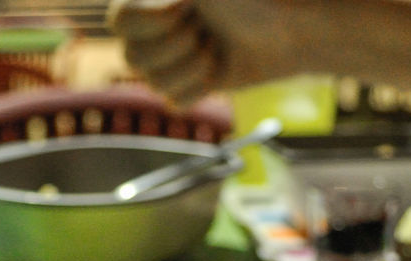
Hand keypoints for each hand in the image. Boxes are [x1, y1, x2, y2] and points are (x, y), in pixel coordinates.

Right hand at [108, 0, 325, 102]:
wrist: (291, 28)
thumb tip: (159, 6)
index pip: (120, 20)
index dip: (153, 20)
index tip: (189, 6)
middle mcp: (153, 27)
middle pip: (132, 57)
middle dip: (178, 45)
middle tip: (207, 28)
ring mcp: (169, 58)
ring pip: (154, 82)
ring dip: (193, 65)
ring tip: (216, 45)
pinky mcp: (187, 86)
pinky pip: (175, 102)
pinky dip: (200, 87)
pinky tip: (218, 68)